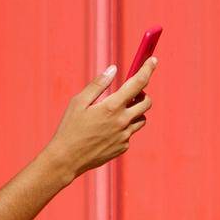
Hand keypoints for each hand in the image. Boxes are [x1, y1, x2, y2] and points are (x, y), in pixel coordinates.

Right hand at [43, 56, 157, 179]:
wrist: (66, 159)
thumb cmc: (69, 128)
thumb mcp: (78, 102)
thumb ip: (98, 85)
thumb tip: (113, 69)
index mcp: (112, 107)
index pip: (138, 83)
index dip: (147, 69)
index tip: (153, 60)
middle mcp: (122, 121)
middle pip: (147, 102)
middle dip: (143, 94)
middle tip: (131, 93)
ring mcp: (124, 136)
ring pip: (141, 119)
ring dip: (135, 112)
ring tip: (116, 112)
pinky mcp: (122, 147)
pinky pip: (130, 133)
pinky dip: (124, 128)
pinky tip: (106, 131)